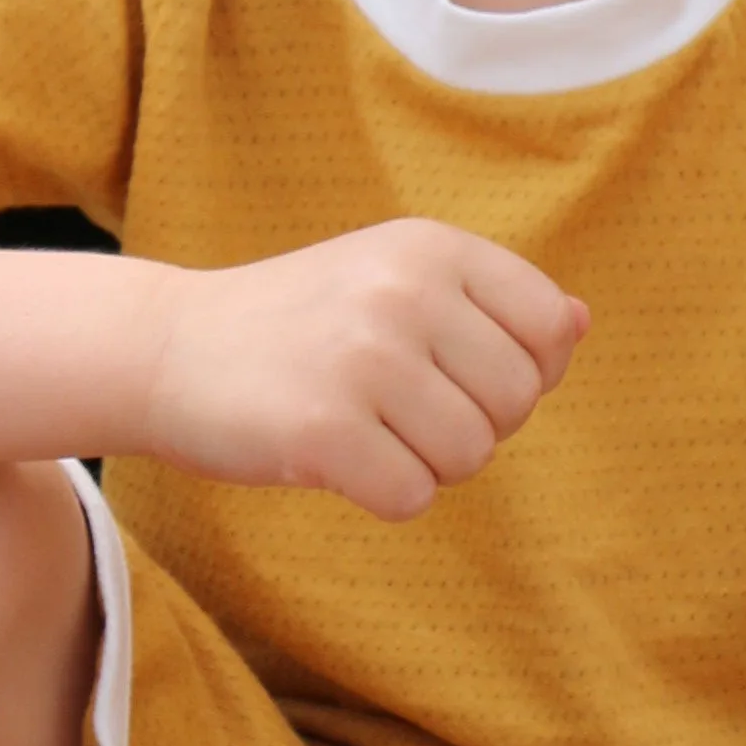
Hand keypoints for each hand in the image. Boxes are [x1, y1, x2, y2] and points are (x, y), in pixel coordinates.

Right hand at [134, 221, 585, 509]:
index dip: (520, 373)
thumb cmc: (298, 325)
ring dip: (426, 464)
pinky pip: (413, 498)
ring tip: (365, 429)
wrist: (165, 348)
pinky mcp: (323, 430)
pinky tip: (335, 460)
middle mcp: (404, 292)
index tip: (459, 375)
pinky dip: (382, 495)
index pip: (549, 328)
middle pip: (517, 401)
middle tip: (398, 409)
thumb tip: (580, 325)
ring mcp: (363, 359)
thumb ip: (489, 302)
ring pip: (470, 456)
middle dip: (471, 424)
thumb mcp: (392, 278)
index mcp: (431, 247)